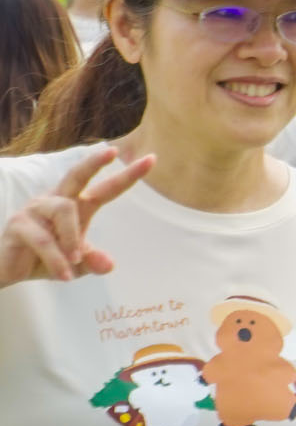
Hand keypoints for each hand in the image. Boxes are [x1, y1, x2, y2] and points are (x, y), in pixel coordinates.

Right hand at [0, 146, 152, 286]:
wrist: (4, 272)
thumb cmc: (42, 261)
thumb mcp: (74, 265)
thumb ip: (92, 262)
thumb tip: (109, 265)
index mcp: (73, 207)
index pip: (104, 189)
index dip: (126, 176)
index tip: (151, 159)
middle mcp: (54, 201)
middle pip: (76, 175)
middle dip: (94, 163)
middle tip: (112, 151)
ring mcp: (34, 210)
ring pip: (64, 210)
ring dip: (73, 240)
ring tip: (74, 263)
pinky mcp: (18, 224)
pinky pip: (44, 239)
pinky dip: (57, 260)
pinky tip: (64, 275)